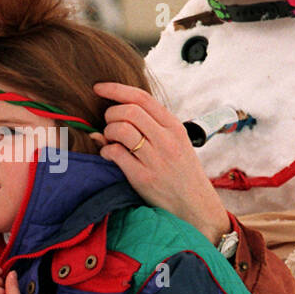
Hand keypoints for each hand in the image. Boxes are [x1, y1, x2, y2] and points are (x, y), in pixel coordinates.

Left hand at [89, 81, 229, 243]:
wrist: (195, 205)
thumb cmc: (181, 172)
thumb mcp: (175, 143)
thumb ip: (149, 127)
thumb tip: (110, 119)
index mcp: (174, 127)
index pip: (142, 98)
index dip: (116, 89)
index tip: (98, 88)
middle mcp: (166, 140)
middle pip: (128, 111)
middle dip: (111, 114)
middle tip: (110, 125)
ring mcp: (156, 159)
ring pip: (120, 130)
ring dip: (108, 132)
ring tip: (111, 141)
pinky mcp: (144, 177)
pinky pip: (116, 154)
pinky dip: (106, 151)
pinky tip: (110, 155)